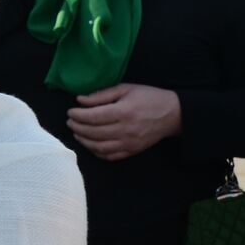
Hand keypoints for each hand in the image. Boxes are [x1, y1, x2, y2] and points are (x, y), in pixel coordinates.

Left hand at [66, 83, 181, 160]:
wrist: (173, 114)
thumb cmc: (148, 97)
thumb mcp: (126, 89)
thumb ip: (101, 95)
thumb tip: (80, 100)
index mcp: (123, 112)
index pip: (93, 117)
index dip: (78, 115)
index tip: (70, 112)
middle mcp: (125, 130)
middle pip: (93, 133)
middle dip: (77, 127)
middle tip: (70, 122)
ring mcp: (129, 143)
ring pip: (98, 147)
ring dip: (83, 141)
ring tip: (76, 132)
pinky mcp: (132, 151)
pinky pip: (109, 156)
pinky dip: (96, 151)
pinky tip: (90, 143)